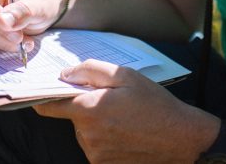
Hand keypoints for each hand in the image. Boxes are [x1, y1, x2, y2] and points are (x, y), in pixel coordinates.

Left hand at [34, 60, 218, 162]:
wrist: (182, 139)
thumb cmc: (156, 104)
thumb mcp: (126, 76)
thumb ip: (91, 71)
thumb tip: (65, 74)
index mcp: (90, 110)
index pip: (49, 106)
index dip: (44, 96)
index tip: (43, 90)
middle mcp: (87, 136)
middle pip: (72, 117)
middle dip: (86, 107)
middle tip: (112, 101)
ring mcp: (95, 154)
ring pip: (85, 133)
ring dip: (97, 124)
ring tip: (126, 119)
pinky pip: (96, 147)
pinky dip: (106, 139)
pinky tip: (127, 133)